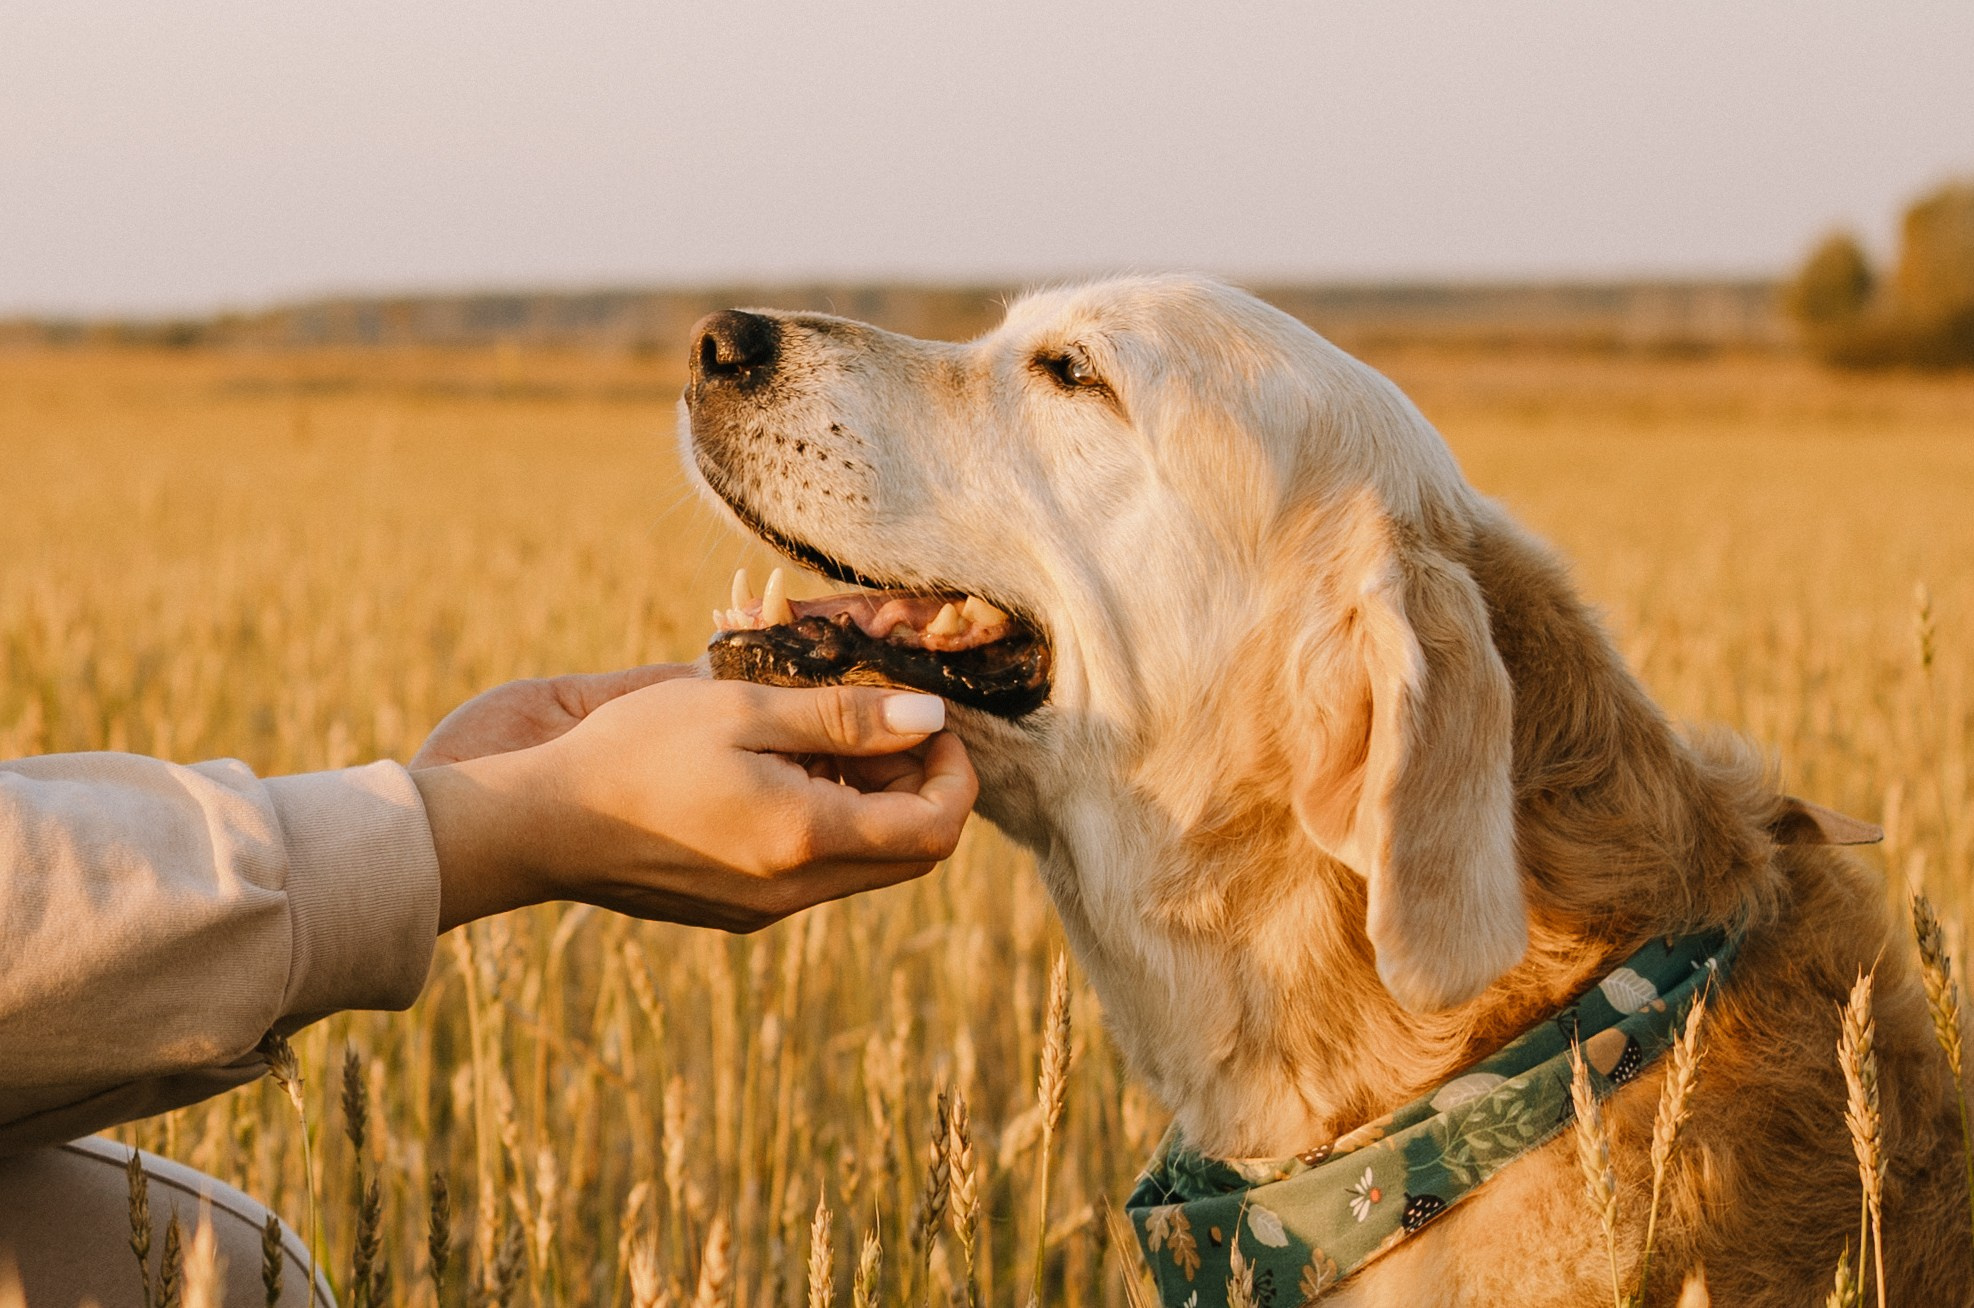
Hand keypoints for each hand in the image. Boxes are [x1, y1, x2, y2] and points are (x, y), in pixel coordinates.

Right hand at [412, 679, 976, 932]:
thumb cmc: (637, 752)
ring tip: (825, 738)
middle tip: (885, 724)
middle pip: (911, 855)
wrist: (540, 826)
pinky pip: (814, 873)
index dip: (954, 773)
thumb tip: (930, 719)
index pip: (936, 829)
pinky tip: (781, 772)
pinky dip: (826, 823)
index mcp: (808, 840)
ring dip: (872, 805)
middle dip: (920, 787)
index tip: (929, 721)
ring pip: (863, 865)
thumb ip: (846, 717)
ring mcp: (765, 910)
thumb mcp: (745, 711)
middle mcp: (797, 891)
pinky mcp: (736, 911)